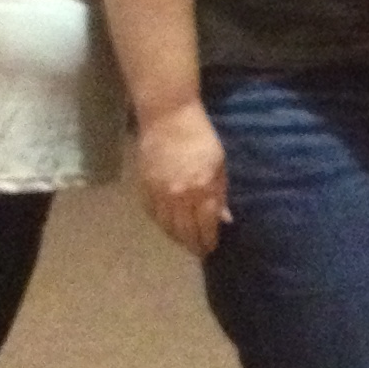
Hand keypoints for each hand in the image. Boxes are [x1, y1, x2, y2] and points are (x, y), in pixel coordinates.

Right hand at [137, 100, 229, 256]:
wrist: (167, 116)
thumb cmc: (200, 136)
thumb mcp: (219, 163)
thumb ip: (220, 193)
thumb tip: (224, 218)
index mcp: (202, 189)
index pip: (205, 226)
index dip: (208, 241)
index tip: (211, 248)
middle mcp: (179, 196)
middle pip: (185, 232)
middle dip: (193, 245)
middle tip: (198, 251)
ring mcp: (159, 193)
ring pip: (167, 227)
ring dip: (177, 238)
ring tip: (185, 241)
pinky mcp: (144, 187)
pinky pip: (152, 214)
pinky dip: (161, 224)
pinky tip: (168, 226)